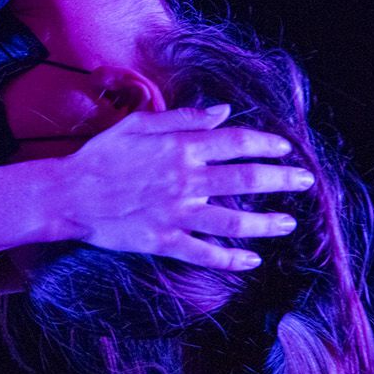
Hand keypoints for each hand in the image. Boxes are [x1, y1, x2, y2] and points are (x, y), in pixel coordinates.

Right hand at [46, 103, 311, 270]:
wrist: (67, 194)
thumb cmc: (99, 155)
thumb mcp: (138, 124)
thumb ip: (183, 117)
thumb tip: (223, 112)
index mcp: (179, 147)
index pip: (235, 142)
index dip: (266, 144)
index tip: (286, 149)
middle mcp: (185, 180)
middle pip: (245, 179)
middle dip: (281, 180)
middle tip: (306, 183)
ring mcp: (176, 214)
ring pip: (233, 221)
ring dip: (266, 223)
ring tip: (288, 223)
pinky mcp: (163, 241)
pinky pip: (205, 254)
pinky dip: (231, 260)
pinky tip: (252, 261)